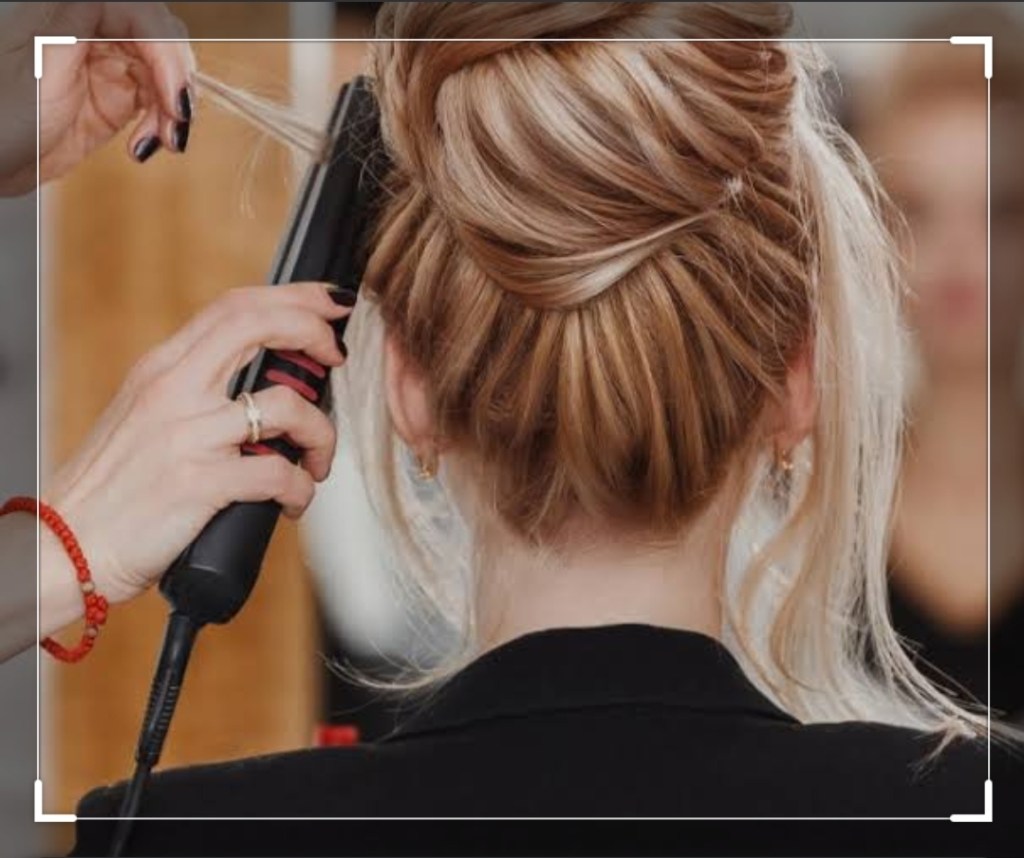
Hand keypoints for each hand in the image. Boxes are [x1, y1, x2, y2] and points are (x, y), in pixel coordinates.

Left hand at [0, 2, 194, 195]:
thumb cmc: (2, 115)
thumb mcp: (45, 61)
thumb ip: (90, 24)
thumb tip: (141, 10)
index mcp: (70, 8)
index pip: (142, 14)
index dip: (167, 52)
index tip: (174, 98)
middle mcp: (93, 30)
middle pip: (162, 42)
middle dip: (177, 84)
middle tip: (175, 125)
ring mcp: (106, 65)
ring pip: (165, 75)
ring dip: (172, 113)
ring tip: (160, 145)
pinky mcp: (115, 99)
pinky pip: (156, 105)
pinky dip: (160, 128)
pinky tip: (143, 149)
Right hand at [43, 282, 350, 609]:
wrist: (67, 546)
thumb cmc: (112, 489)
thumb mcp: (146, 416)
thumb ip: (194, 391)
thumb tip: (260, 382)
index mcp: (161, 369)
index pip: (234, 306)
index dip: (293, 298)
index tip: (329, 304)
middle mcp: (173, 391)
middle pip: (258, 325)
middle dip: (315, 330)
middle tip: (338, 357)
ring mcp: (186, 436)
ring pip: (286, 406)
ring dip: (321, 433)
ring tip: (317, 461)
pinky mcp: (199, 484)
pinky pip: (278, 474)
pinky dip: (301, 489)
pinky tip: (294, 501)